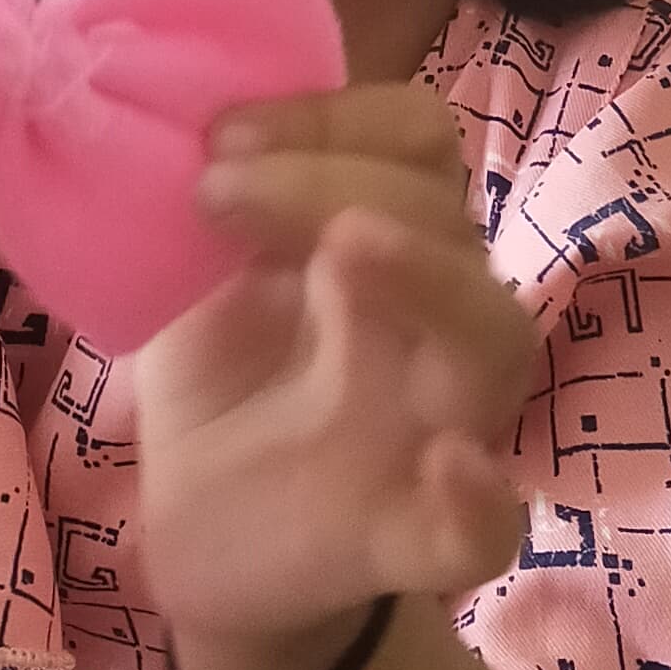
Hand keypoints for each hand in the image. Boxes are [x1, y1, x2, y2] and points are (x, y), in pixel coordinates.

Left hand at [134, 83, 536, 669]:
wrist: (204, 551)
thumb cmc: (225, 398)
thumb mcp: (201, 286)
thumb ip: (219, 213)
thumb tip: (177, 123)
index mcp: (387, 246)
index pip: (415, 142)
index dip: (336, 117)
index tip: (219, 133)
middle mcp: (431, 321)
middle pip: (448, 217)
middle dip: (338, 179)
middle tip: (215, 188)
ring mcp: (434, 428)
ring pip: (493, 337)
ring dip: (429, 277)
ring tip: (349, 246)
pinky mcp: (411, 540)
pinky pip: (484, 529)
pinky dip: (481, 501)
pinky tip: (450, 467)